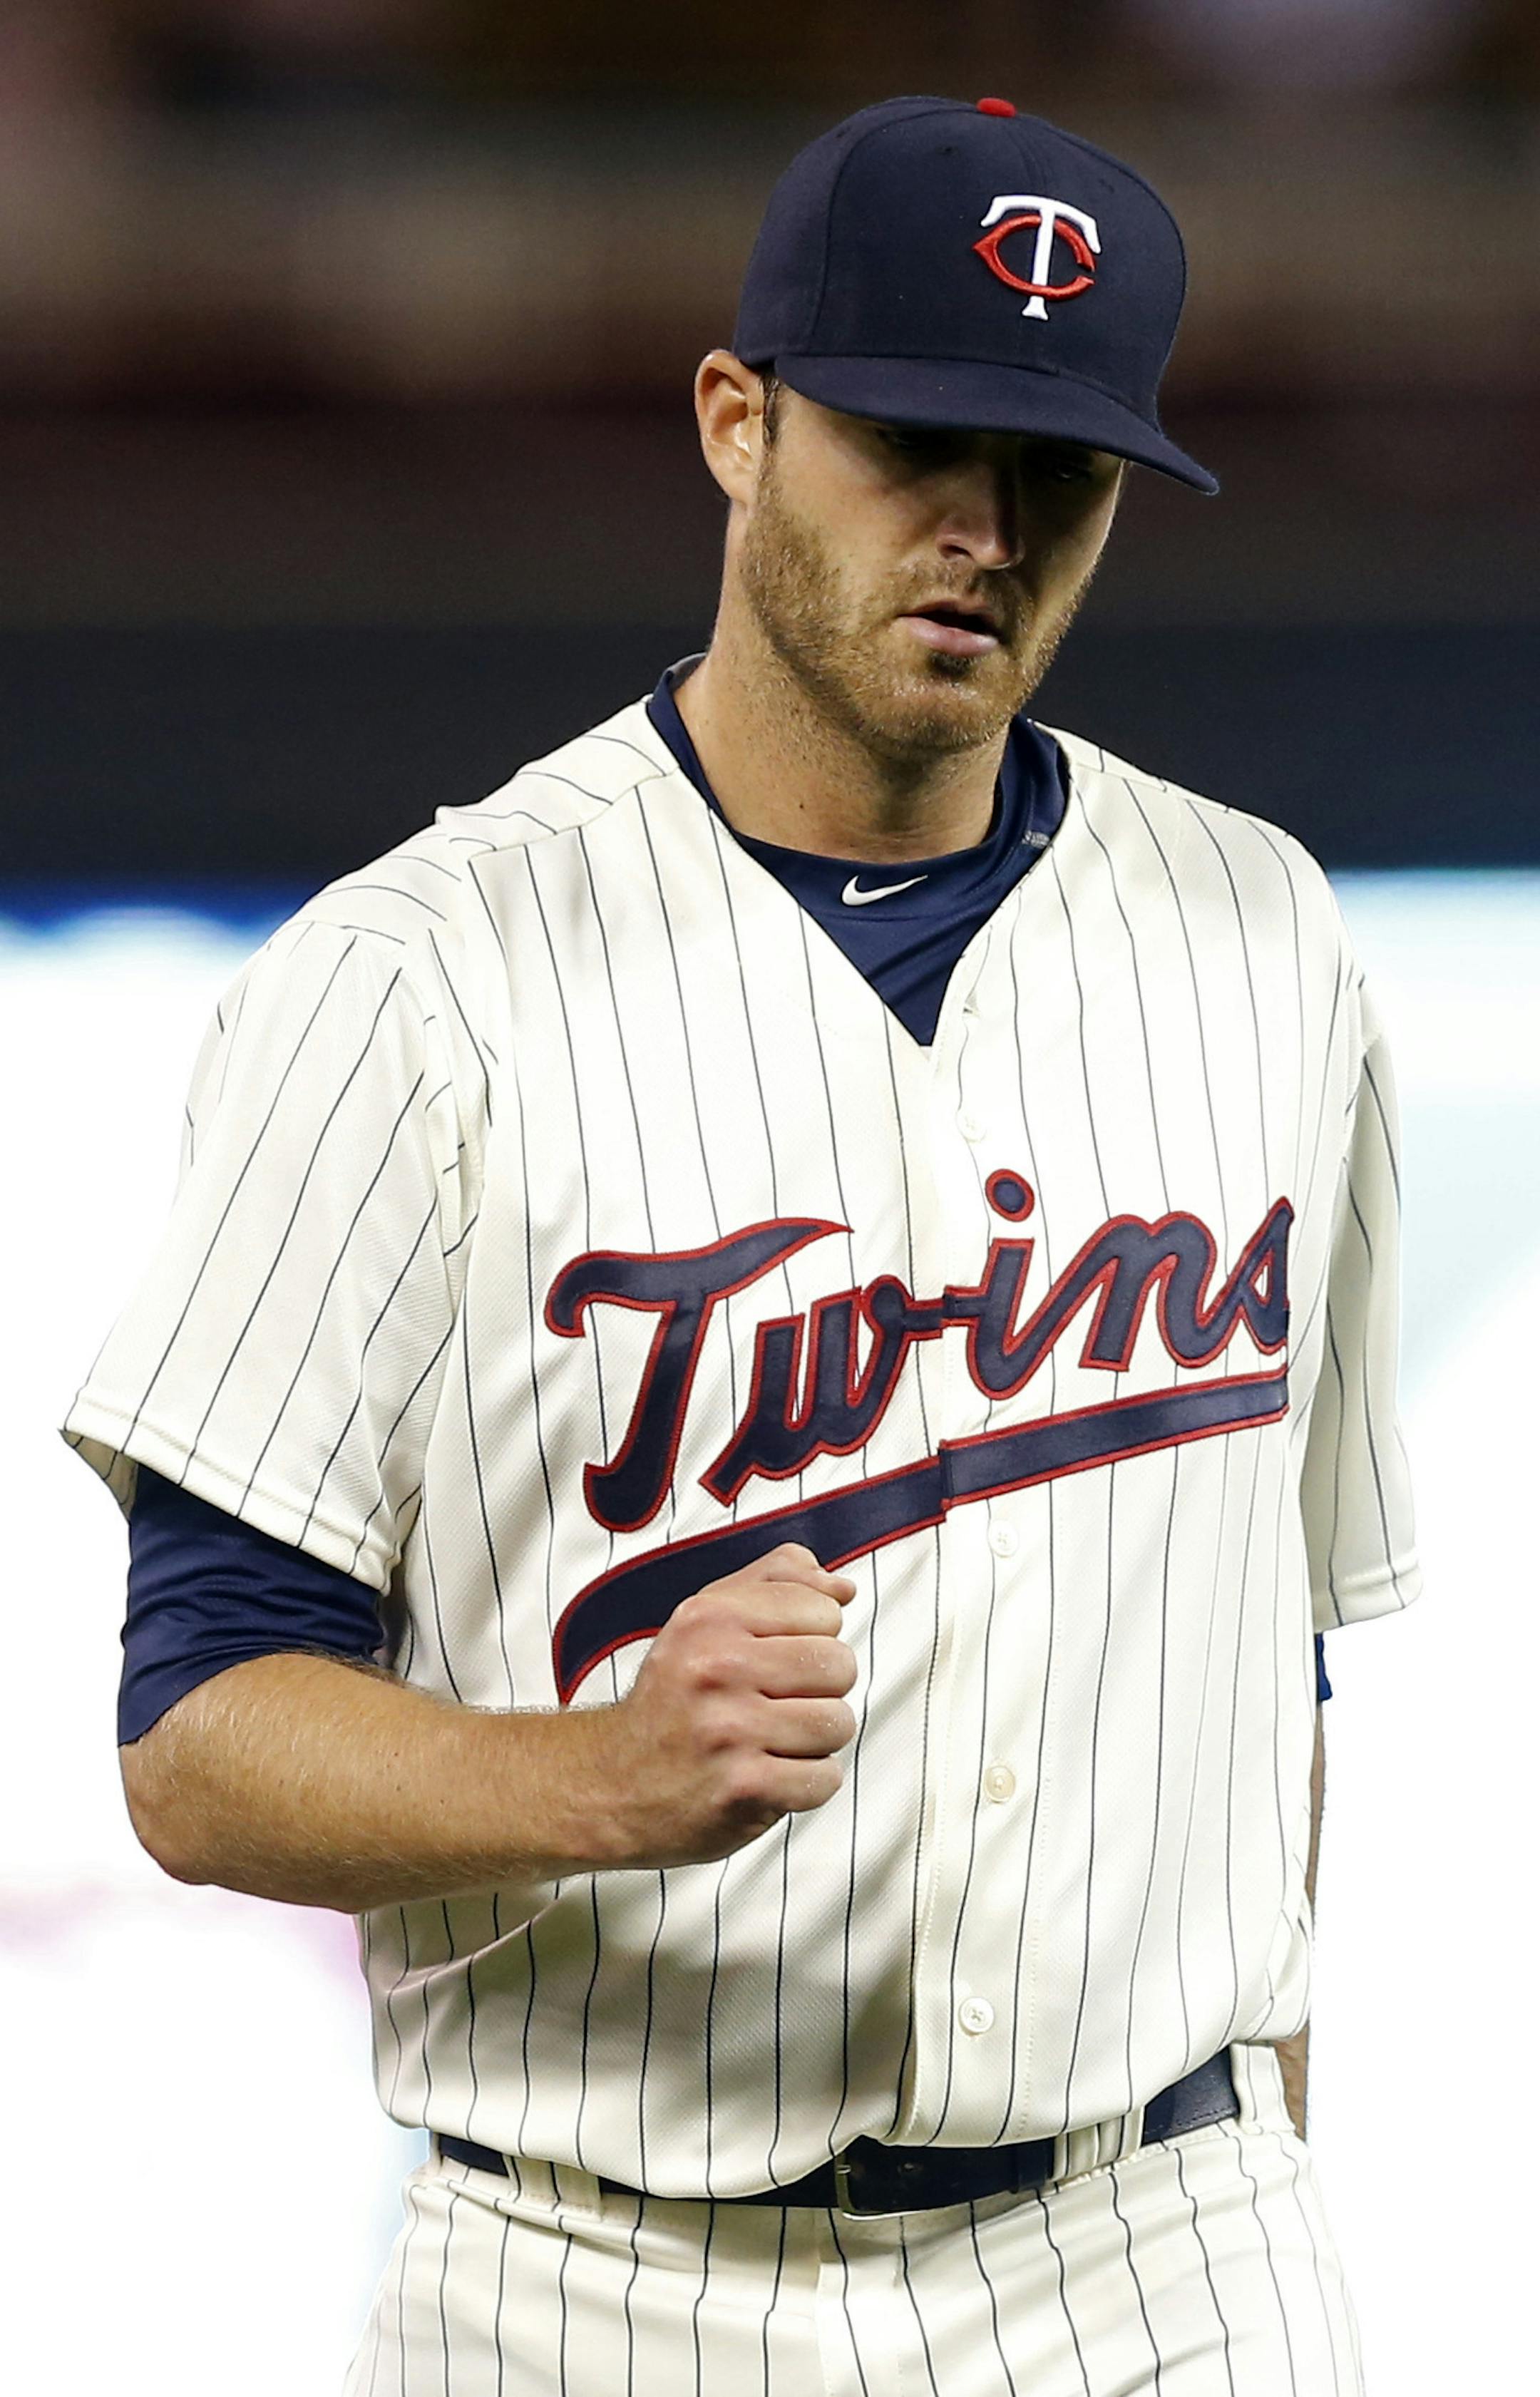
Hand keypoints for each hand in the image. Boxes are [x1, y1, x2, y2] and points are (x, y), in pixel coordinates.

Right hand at [584, 1543, 858, 1869]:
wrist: (613, 1783)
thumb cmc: (673, 1697)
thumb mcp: (708, 1617)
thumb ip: (777, 1582)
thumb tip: (843, 1587)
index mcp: (710, 1617)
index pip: (824, 1609)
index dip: (812, 1636)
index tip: (775, 1658)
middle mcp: (716, 1667)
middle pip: (838, 1665)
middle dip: (820, 1688)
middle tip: (776, 1703)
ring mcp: (729, 1730)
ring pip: (837, 1722)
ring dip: (816, 1739)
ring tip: (774, 1740)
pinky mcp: (742, 1788)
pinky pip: (825, 1778)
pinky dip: (808, 1783)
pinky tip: (771, 1775)